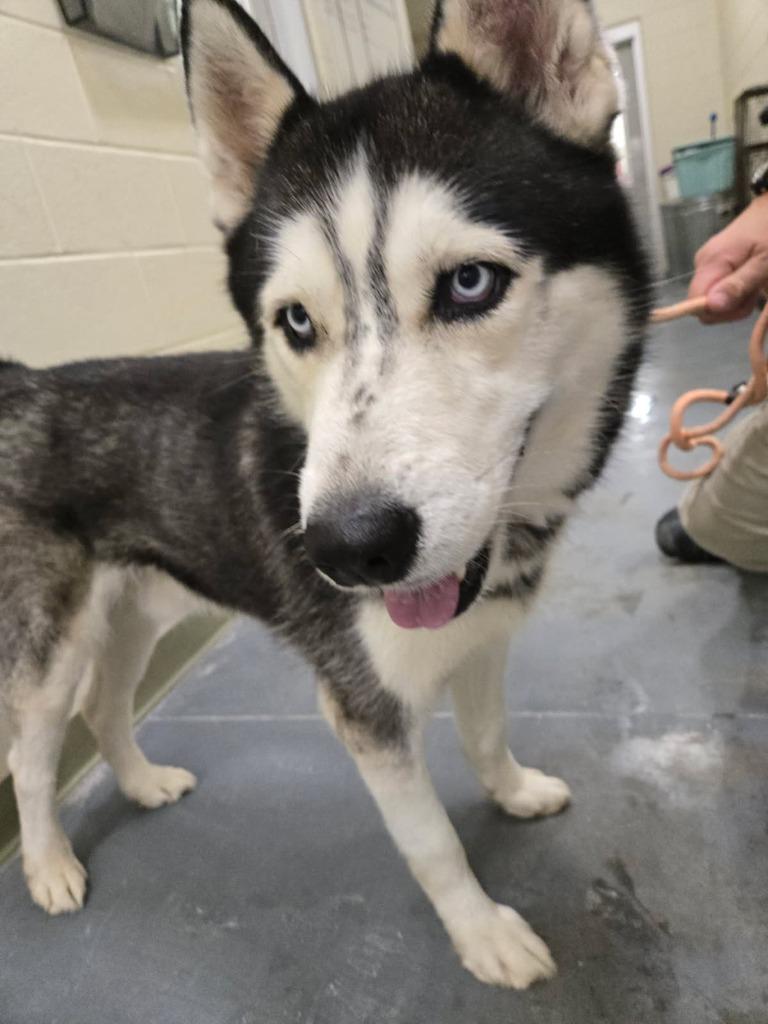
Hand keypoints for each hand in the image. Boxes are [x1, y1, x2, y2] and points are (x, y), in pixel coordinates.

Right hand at [689, 194, 767, 322]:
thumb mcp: (764, 262)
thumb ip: (738, 284)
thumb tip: (711, 306)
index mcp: (710, 262)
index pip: (695, 303)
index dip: (718, 311)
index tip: (743, 302)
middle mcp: (701, 264)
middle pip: (704, 304)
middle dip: (730, 307)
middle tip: (755, 291)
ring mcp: (706, 263)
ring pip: (712, 299)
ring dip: (736, 300)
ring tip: (756, 282)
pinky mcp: (713, 264)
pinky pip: (717, 288)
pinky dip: (735, 290)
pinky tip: (750, 278)